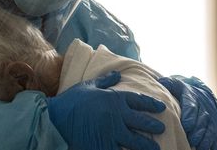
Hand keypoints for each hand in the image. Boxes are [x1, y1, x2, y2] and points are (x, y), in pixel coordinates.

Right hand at [47, 71, 165, 149]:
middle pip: (142, 122)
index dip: (151, 104)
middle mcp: (117, 116)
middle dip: (153, 125)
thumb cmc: (71, 101)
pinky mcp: (104, 146)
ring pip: (136, 141)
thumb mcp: (88, 86)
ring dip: (147, 145)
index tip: (161, 107)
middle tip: (161, 128)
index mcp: (113, 99)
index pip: (138, 100)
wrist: (55, 119)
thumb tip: (118, 74)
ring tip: (154, 148)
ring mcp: (112, 133)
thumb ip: (105, 81)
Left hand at [158, 76, 216, 149]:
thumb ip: (167, 83)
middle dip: (197, 131)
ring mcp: (210, 118)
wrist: (199, 92)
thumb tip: (160, 81)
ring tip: (198, 146)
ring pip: (210, 129)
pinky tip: (205, 149)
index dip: (190, 116)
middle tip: (191, 140)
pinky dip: (211, 144)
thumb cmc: (182, 90)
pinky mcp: (214, 126)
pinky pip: (214, 137)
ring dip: (205, 139)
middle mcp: (203, 107)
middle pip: (201, 120)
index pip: (191, 106)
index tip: (186, 126)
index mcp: (192, 97)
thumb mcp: (175, 84)